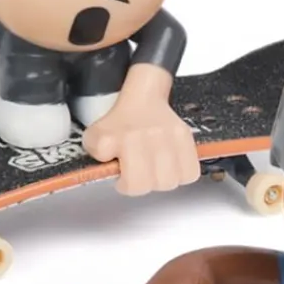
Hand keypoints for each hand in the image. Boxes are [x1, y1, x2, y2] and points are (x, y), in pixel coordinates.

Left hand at [83, 100, 200, 195]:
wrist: (144, 98)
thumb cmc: (121, 125)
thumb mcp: (95, 139)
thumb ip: (96, 158)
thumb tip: (112, 171)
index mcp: (109, 138)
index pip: (117, 177)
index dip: (122, 182)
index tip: (122, 173)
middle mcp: (136, 135)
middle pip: (143, 185)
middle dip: (141, 185)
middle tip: (139, 175)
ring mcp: (164, 135)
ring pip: (167, 181)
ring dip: (162, 180)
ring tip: (156, 169)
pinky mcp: (184, 136)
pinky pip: (189, 172)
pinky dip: (182, 174)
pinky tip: (172, 166)